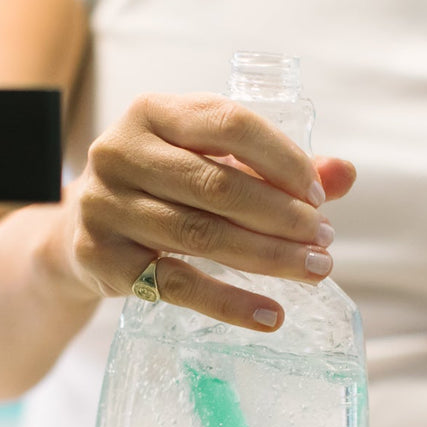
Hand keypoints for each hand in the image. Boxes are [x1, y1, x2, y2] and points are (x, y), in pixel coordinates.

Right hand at [57, 92, 355, 330]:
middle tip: (325, 242)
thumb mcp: (210, 163)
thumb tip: (345, 174)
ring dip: (267, 257)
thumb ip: (276, 167)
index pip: (228, 123)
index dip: (281, 159)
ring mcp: (105, 206)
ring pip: (200, 235)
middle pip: (217, 186)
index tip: (319, 196)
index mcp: (153, 111)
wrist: (81, 233)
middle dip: (282, 217)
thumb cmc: (164, 188)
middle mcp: (120, 151)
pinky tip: (270, 315)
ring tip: (313, 271)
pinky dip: (229, 303)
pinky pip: (176, 285)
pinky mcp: (102, 258)